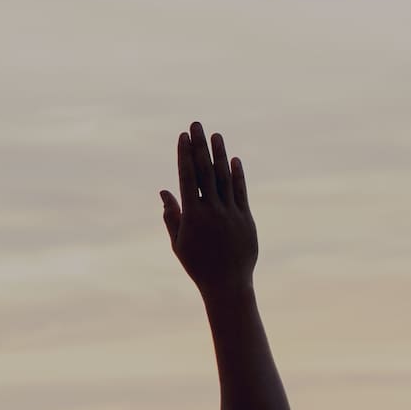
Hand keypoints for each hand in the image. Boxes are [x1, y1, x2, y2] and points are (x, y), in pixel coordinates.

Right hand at [160, 121, 257, 298]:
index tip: (182, 136)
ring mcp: (230, 214)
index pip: (187, 177)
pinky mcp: (246, 219)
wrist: (227, 285)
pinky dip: (238, 176)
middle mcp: (212, 211)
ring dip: (220, 155)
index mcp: (192, 215)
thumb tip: (164, 191)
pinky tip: (234, 160)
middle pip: (205, 171)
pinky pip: (241, 193)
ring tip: (216, 135)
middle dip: (200, 146)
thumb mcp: (179, 242)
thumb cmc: (198, 265)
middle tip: (196, 125)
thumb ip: (172, 215)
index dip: (185, 155)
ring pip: (225, 178)